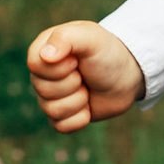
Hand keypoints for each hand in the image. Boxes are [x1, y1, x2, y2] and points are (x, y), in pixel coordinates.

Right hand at [26, 20, 145, 131]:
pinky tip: (88, 106)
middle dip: (72, 84)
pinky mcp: (61, 115)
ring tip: (88, 88)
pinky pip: (60, 126)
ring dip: (78, 101)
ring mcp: (50, 95)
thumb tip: (45, 56)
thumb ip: (66, 38)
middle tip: (85, 75)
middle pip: (42, 90)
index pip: (35, 65)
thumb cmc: (109, 53)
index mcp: (43, 49)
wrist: (129, 76)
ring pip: (51, 110)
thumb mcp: (92, 37)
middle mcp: (43, 73)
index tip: (76, 60)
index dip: (59, 68)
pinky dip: (80, 118)